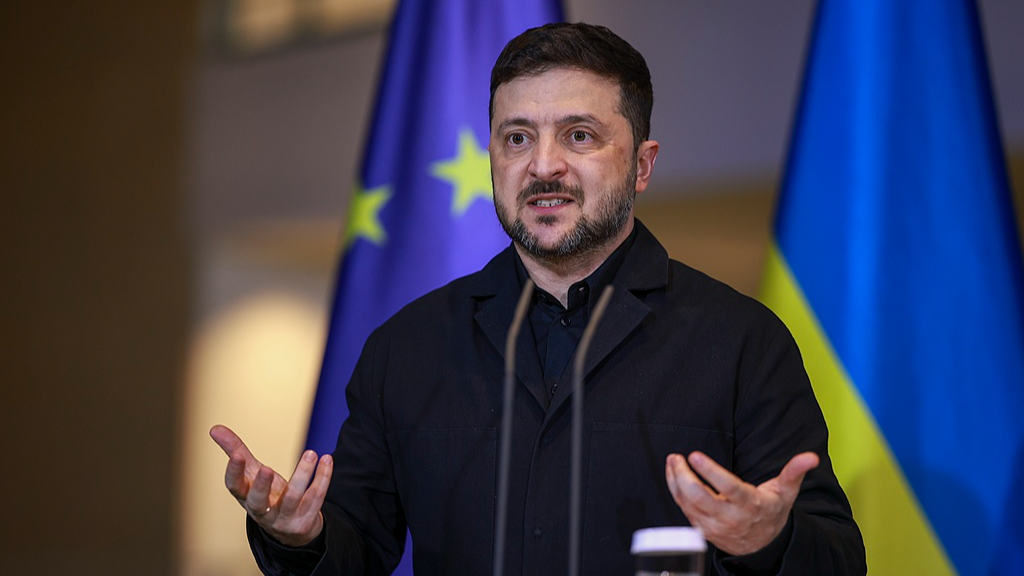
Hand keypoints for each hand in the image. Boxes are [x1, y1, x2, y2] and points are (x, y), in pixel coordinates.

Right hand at [210, 424, 332, 546]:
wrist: (291, 527)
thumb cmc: (266, 494)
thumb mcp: (251, 473)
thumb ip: (235, 451)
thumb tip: (214, 428)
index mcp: (246, 497)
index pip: (235, 488)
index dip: (234, 473)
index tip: (237, 456)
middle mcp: (263, 511)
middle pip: (259, 502)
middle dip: (262, 487)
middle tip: (267, 469)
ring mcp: (284, 517)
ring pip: (293, 498)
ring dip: (302, 475)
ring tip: (311, 453)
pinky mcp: (305, 519)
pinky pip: (315, 498)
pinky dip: (322, 478)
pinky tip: (326, 460)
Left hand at [665, 450, 818, 555]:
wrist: (763, 545)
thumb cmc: (771, 512)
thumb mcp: (786, 492)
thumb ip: (794, 472)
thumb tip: (810, 457)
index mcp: (750, 504)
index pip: (728, 487)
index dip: (710, 471)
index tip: (695, 455)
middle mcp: (730, 517)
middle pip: (700, 497)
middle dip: (684, 476)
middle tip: (677, 457)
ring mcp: (714, 525)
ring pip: (688, 503)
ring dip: (675, 481)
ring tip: (673, 461)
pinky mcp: (703, 529)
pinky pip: (684, 509)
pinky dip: (675, 491)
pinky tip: (673, 475)